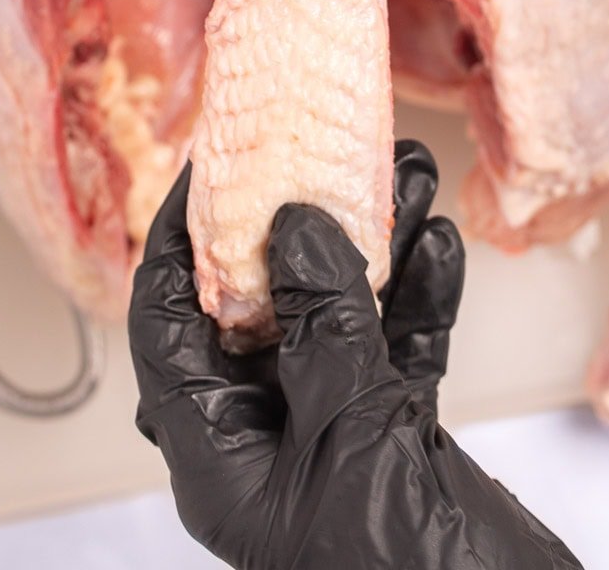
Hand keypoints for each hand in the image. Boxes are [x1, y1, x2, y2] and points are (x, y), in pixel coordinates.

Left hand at [129, 140, 579, 568]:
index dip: (180, 236)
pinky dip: (419, 296)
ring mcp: (332, 439)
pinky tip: (440, 248)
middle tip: (328, 152)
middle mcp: (266, 441)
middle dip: (302, 224)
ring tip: (408, 176)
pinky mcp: (396, 440)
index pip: (168, 322)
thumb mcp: (350, 436)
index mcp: (219, 456)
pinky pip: (397, 348)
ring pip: (340, 316)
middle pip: (260, 305)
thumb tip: (292, 224)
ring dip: (376, 245)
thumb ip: (322, 326)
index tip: (208, 163)